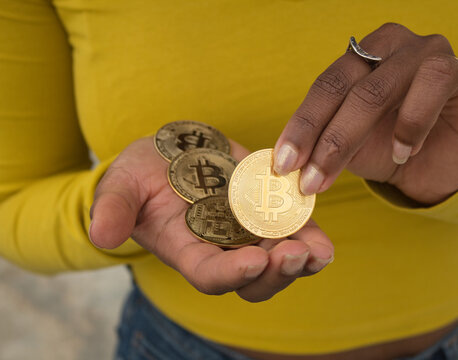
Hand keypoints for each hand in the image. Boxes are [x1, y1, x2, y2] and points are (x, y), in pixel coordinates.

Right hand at [89, 137, 332, 301]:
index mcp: (187, 250)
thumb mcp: (122, 184)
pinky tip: (321, 238)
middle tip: (294, 255)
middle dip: (275, 273)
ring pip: (280, 262)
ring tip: (318, 251)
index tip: (253, 261)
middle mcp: (222, 250)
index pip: (209, 275)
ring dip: (302, 261)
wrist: (172, 157)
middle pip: (253, 281)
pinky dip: (310, 236)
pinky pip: (294, 231)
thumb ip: (114, 209)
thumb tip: (102, 233)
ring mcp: (248, 234)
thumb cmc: (142, 175)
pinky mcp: (267, 212)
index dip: (231, 274)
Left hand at [273, 23, 457, 203]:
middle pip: (369, 86)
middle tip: (315, 180)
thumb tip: (284, 167)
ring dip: (409, 122)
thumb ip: (321, 146)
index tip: (285, 164)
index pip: (329, 85)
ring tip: (399, 155)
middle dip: (338, 139)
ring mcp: (446, 63)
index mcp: (365, 56)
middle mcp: (403, 50)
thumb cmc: (383, 146)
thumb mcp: (347, 148)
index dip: (305, 126)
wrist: (428, 162)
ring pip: (429, 76)